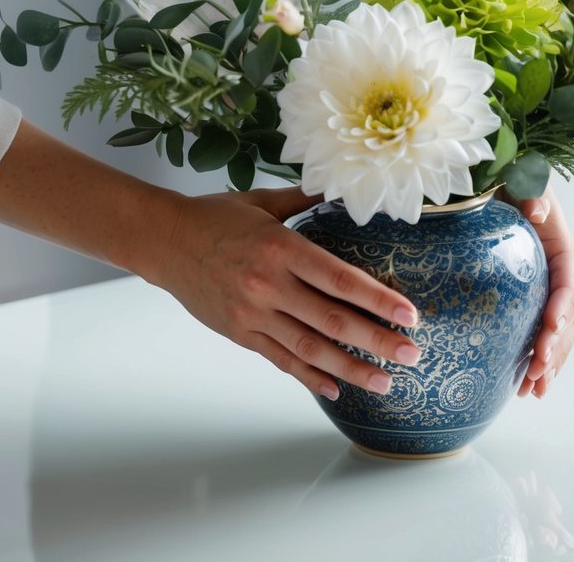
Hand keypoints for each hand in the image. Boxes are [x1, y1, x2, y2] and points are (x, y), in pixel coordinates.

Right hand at [146, 186, 421, 400]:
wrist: (161, 241)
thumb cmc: (215, 217)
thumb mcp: (262, 202)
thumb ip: (305, 200)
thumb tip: (342, 186)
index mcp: (281, 248)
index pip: (340, 280)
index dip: (378, 300)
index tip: (410, 315)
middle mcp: (268, 285)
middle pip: (332, 320)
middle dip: (377, 341)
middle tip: (412, 354)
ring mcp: (252, 313)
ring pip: (310, 349)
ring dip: (351, 368)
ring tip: (384, 382)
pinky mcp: (239, 332)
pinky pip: (280, 359)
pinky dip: (309, 376)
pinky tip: (335, 388)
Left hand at [512, 188, 573, 398]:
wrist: (502, 189)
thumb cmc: (510, 181)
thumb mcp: (521, 177)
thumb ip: (532, 187)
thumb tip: (537, 212)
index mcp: (561, 246)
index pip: (568, 278)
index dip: (563, 304)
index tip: (550, 325)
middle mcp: (563, 272)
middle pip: (570, 314)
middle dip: (557, 345)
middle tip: (537, 371)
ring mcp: (552, 290)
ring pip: (562, 333)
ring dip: (552, 363)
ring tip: (534, 390)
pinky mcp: (538, 303)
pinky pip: (548, 336)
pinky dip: (543, 362)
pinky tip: (529, 387)